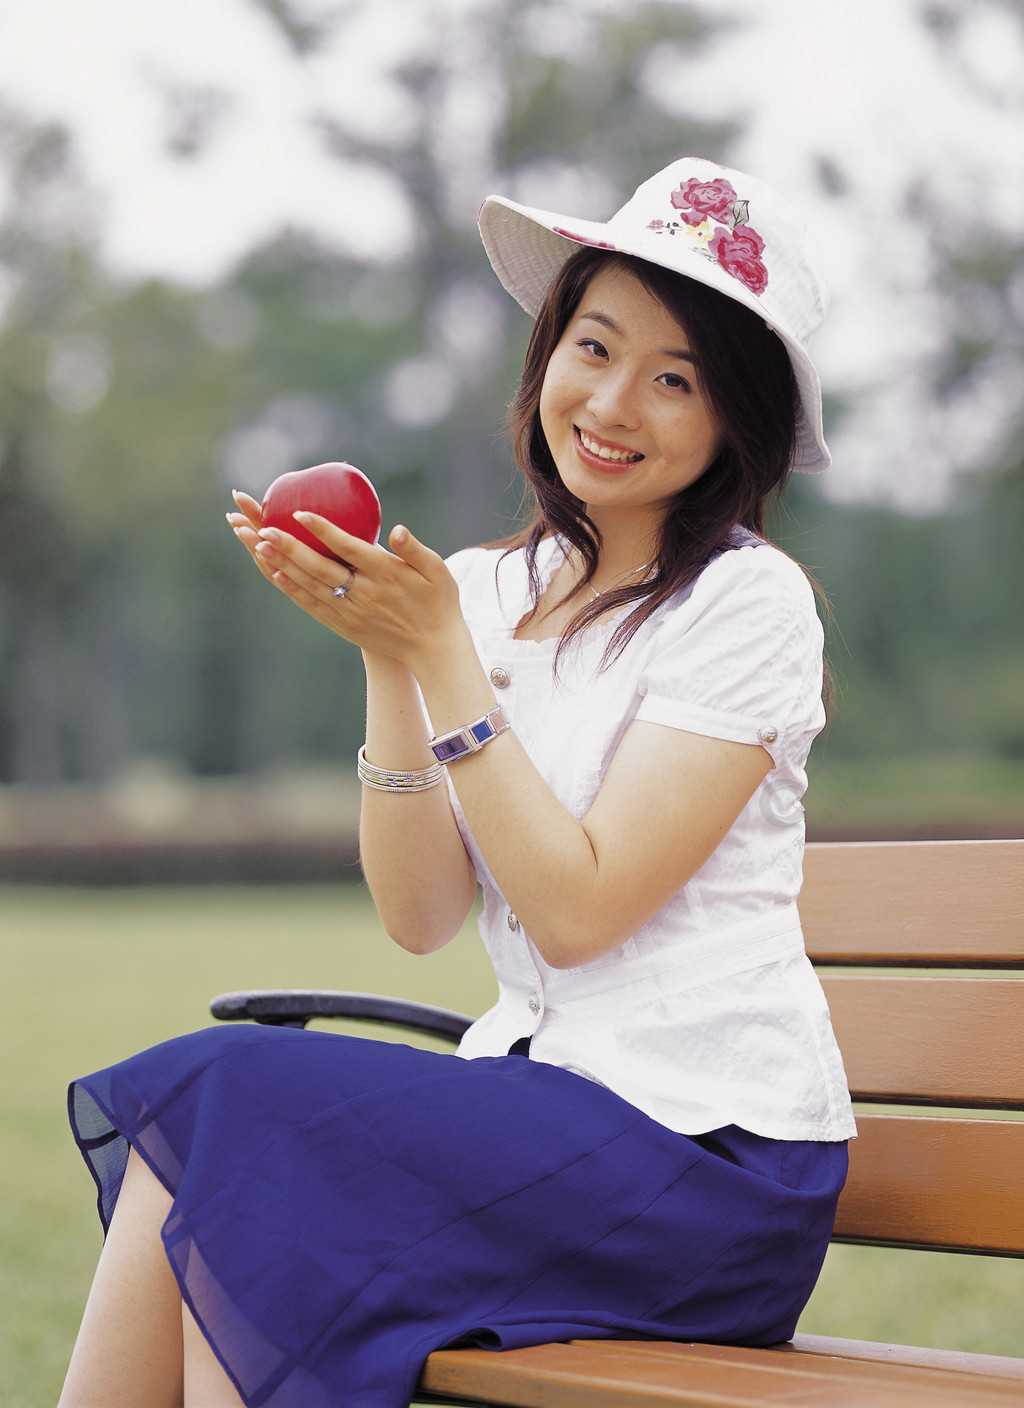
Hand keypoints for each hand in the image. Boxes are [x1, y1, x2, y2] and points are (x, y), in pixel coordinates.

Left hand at [228, 495, 464, 666]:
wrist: (434, 649)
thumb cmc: (439, 604)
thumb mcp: (439, 572)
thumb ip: (416, 549)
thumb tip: (398, 530)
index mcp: (385, 574)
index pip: (348, 548)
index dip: (322, 530)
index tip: (300, 512)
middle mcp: (364, 594)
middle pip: (318, 567)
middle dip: (287, 546)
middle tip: (261, 527)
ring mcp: (351, 612)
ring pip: (309, 585)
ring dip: (281, 564)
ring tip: (256, 544)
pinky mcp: (344, 625)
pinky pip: (312, 604)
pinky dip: (292, 588)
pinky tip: (275, 573)